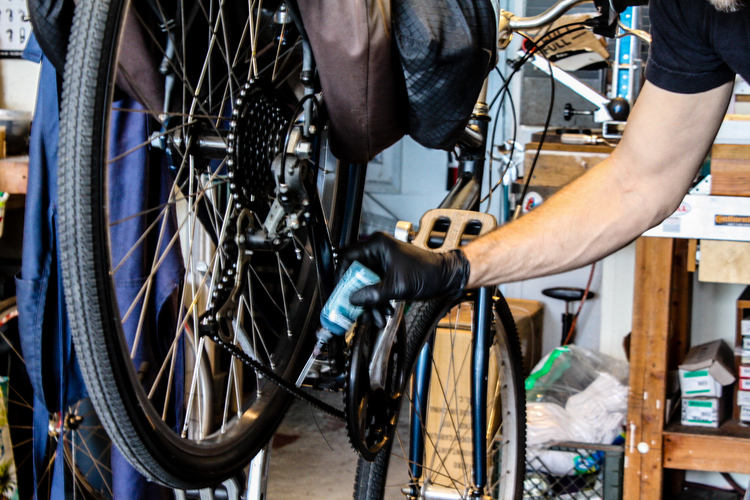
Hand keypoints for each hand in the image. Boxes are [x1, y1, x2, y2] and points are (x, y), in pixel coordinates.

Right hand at [338, 232, 470, 326]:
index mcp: (377, 246)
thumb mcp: (396, 286)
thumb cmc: (427, 273)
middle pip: (356, 275)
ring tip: (376, 319)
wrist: (447, 277)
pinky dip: (378, 302)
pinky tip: (383, 314)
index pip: (348, 257)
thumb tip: (353, 299)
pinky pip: (376, 289)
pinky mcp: (389, 275)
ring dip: (369, 304)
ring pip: (366, 285)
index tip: (339, 292)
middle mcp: (377, 253)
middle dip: (358, 297)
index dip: (341, 275)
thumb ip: (372, 294)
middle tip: (355, 311)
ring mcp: (383, 264)